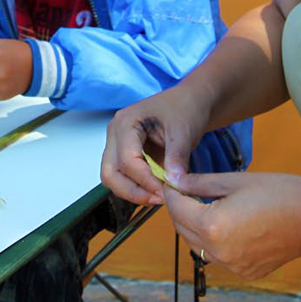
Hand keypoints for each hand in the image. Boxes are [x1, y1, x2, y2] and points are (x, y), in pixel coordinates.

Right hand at [100, 86, 208, 205]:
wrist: (189, 102)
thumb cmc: (185, 109)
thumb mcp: (184, 131)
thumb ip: (177, 157)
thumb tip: (173, 183)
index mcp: (125, 123)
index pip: (127, 160)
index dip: (145, 181)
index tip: (166, 192)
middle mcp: (115, 134)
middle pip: (110, 173)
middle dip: (133, 192)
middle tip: (159, 199)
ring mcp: (117, 144)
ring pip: (113, 178)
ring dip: (134, 192)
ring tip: (159, 196)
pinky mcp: (125, 154)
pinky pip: (123, 177)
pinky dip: (137, 187)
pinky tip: (157, 190)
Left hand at [163, 171, 300, 279]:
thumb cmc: (280, 193)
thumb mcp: (234, 181)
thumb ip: (199, 183)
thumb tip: (174, 180)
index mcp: (212, 225)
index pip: (175, 208)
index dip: (171, 192)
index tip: (172, 180)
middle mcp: (218, 251)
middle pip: (182, 228)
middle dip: (180, 209)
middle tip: (187, 190)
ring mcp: (232, 266)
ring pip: (197, 245)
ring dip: (195, 226)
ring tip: (207, 205)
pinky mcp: (246, 272)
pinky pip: (218, 256)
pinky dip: (215, 242)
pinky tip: (228, 224)